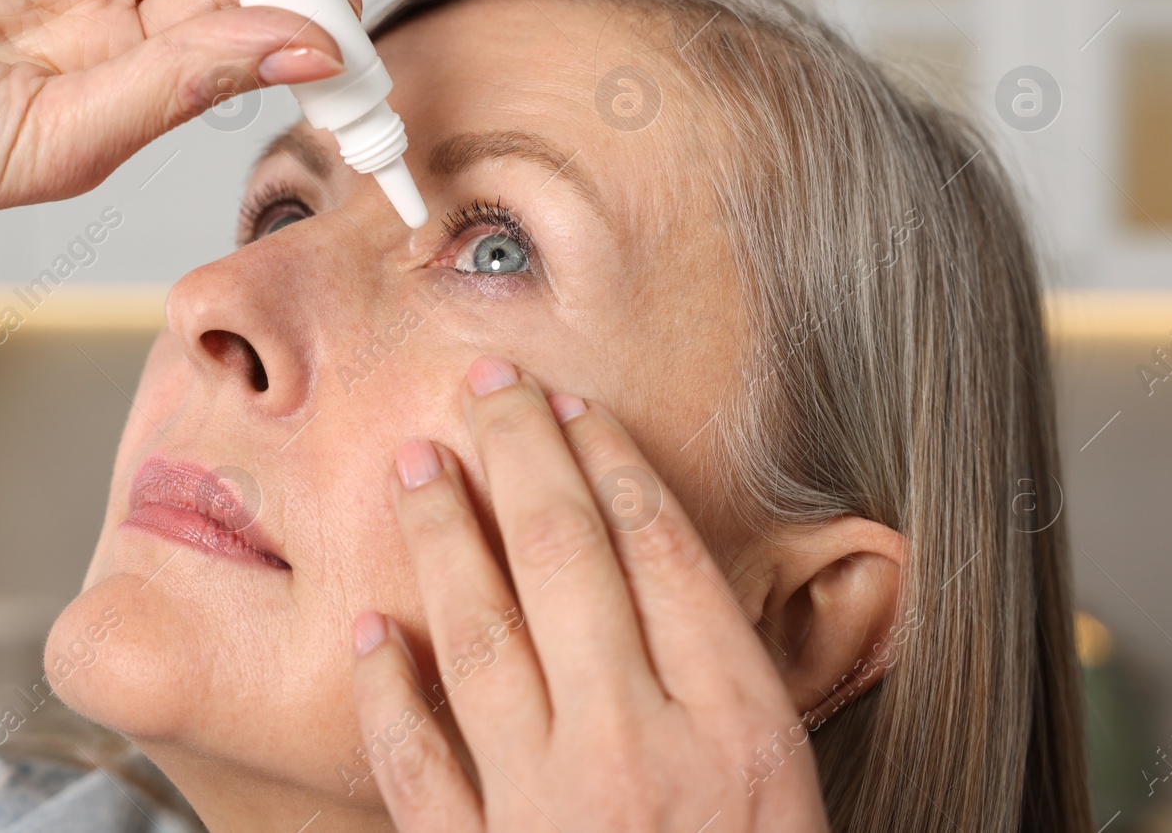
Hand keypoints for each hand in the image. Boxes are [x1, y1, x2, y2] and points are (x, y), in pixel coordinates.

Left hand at [349, 356, 830, 831]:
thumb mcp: (799, 796)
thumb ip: (744, 699)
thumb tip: (679, 588)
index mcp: (736, 731)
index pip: (662, 552)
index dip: (611, 460)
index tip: (574, 403)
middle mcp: (635, 750)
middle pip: (566, 559)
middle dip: (521, 453)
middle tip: (487, 381)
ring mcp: (547, 809)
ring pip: (481, 636)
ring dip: (443, 535)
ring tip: (416, 462)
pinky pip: (417, 767)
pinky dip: (388, 694)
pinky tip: (371, 629)